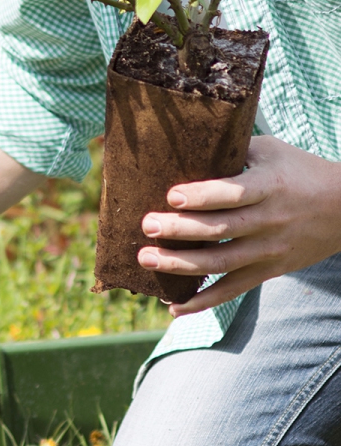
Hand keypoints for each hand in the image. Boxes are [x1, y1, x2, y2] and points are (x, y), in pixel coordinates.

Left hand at [138, 136, 340, 314]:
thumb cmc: (300, 171)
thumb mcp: (271, 150)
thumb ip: (232, 148)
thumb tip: (185, 139)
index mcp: (269, 187)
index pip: (234, 193)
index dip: (203, 196)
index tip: (171, 196)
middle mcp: (269, 221)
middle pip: (221, 230)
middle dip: (181, 230)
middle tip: (147, 225)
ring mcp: (269, 250)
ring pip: (222, 263)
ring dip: (181, 264)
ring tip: (146, 259)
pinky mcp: (269, 270)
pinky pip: (234, 290)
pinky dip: (204, 301)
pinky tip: (173, 306)